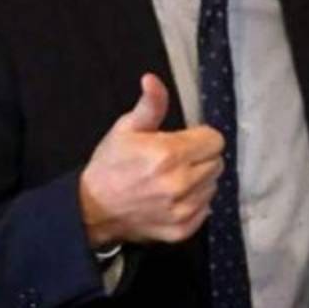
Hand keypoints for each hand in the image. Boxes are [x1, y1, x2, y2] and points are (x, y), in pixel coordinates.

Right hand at [78, 73, 224, 246]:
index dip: (200, 136)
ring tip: (174, 178)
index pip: (215, 140)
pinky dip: (195, 203)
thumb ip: (150, 104)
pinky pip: (205, 210)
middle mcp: (181, 183)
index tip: (183, 140)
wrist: (91, 208)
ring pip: (213, 186)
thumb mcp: (127, 128)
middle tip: (177, 159)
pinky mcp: (181, 230)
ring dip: (199, 180)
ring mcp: (182, 209)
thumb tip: (152, 79)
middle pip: (217, 162)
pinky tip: (174, 198)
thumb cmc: (110, 164)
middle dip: (201, 157)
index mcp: (170, 154)